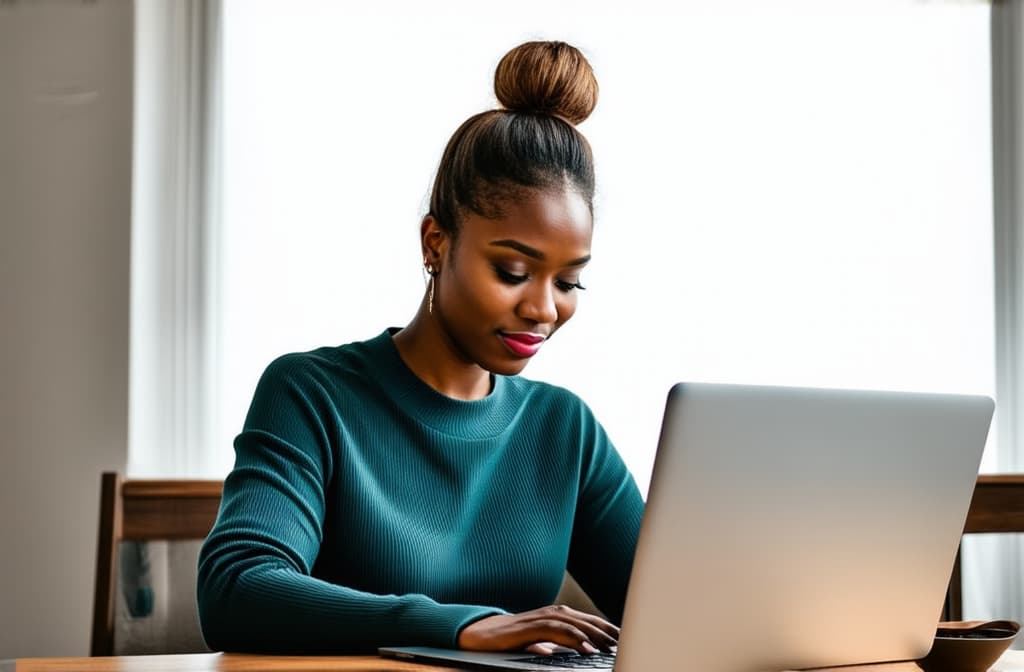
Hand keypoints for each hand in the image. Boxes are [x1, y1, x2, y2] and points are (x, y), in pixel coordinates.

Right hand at [457, 605, 618, 654]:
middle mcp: (553, 613)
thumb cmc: (514, 639)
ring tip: (610, 648)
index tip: (625, 639)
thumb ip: (561, 643)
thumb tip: (583, 651)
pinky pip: (558, 632)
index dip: (608, 630)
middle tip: (625, 643)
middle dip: (607, 632)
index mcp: (558, 616)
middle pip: (587, 621)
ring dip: (594, 635)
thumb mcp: (543, 642)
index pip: (589, 621)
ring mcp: (542, 618)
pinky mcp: (531, 627)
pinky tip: (586, 648)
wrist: (482, 634)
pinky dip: (574, 639)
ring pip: (575, 624)